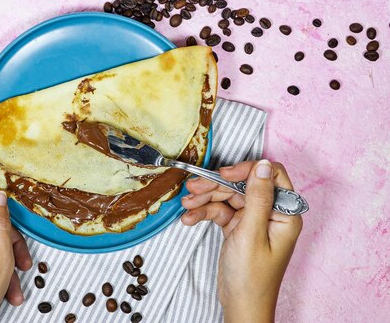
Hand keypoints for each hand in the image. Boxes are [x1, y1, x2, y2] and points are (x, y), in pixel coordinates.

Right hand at [181, 160, 302, 322]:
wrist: (240, 306)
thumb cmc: (252, 278)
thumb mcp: (252, 233)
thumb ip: (258, 197)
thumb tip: (263, 165)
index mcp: (285, 213)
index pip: (269, 176)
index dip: (245, 171)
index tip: (223, 174)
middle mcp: (271, 213)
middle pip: (242, 186)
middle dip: (216, 186)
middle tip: (194, 187)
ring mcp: (253, 220)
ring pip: (227, 197)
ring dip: (205, 199)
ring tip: (186, 203)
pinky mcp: (237, 227)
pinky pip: (219, 211)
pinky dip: (204, 213)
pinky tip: (189, 218)